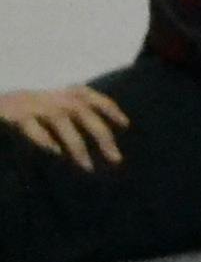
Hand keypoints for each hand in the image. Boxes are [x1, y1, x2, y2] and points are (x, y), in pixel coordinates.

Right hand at [1, 84, 131, 170]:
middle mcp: (50, 98)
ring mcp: (31, 105)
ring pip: (60, 119)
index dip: (109, 108)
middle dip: (101, 135)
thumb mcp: (53, 109)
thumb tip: (107, 143)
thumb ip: (75, 117)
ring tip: (87, 166)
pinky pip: (31, 126)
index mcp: (61, 95)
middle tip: (116, 159)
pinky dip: (43, 137)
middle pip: (82, 111)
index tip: (125, 124)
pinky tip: (54, 151)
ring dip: (76, 143)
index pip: (90, 97)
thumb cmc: (28, 112)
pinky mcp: (14, 115)